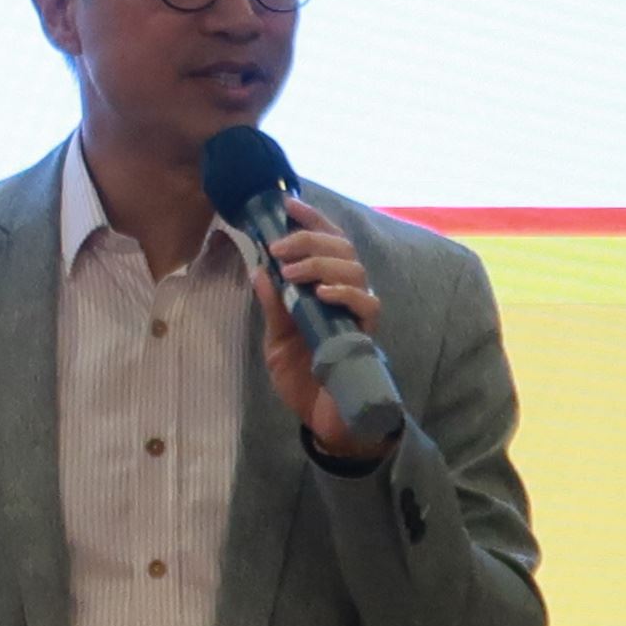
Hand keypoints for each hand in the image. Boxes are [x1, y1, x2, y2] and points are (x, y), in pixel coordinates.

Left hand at [250, 197, 394, 459]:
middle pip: (343, 249)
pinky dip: (344, 293)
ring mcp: (358, 316)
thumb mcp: (278, 340)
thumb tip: (258, 270)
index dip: (312, 221)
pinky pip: (367, 305)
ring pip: (355, 270)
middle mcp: (346, 297)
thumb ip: (273, 307)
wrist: (323, 421)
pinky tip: (321, 294)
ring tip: (293, 271)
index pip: (328, 244)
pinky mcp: (366, 337)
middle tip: (279, 247)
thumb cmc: (304, 378)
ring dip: (321, 263)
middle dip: (310, 240)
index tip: (287, 204)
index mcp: (325, 290)